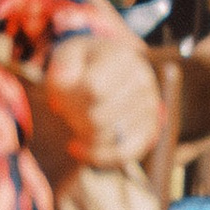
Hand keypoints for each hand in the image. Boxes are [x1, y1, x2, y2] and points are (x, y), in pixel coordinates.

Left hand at [32, 34, 163, 177]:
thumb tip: (65, 83)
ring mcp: (149, 106)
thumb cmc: (83, 64)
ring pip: (108, 137)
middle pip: (98, 117)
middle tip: (65, 113)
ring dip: (83, 135)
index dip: (69, 100)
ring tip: (74, 124)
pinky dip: (98, 156)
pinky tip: (79, 148)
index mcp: (122, 57)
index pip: (92, 89)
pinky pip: (125, 153)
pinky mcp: (150, 129)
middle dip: (73, 119)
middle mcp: (142, 80)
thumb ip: (63, 64)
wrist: (108, 67)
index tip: (58, 98)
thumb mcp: (68, 54)